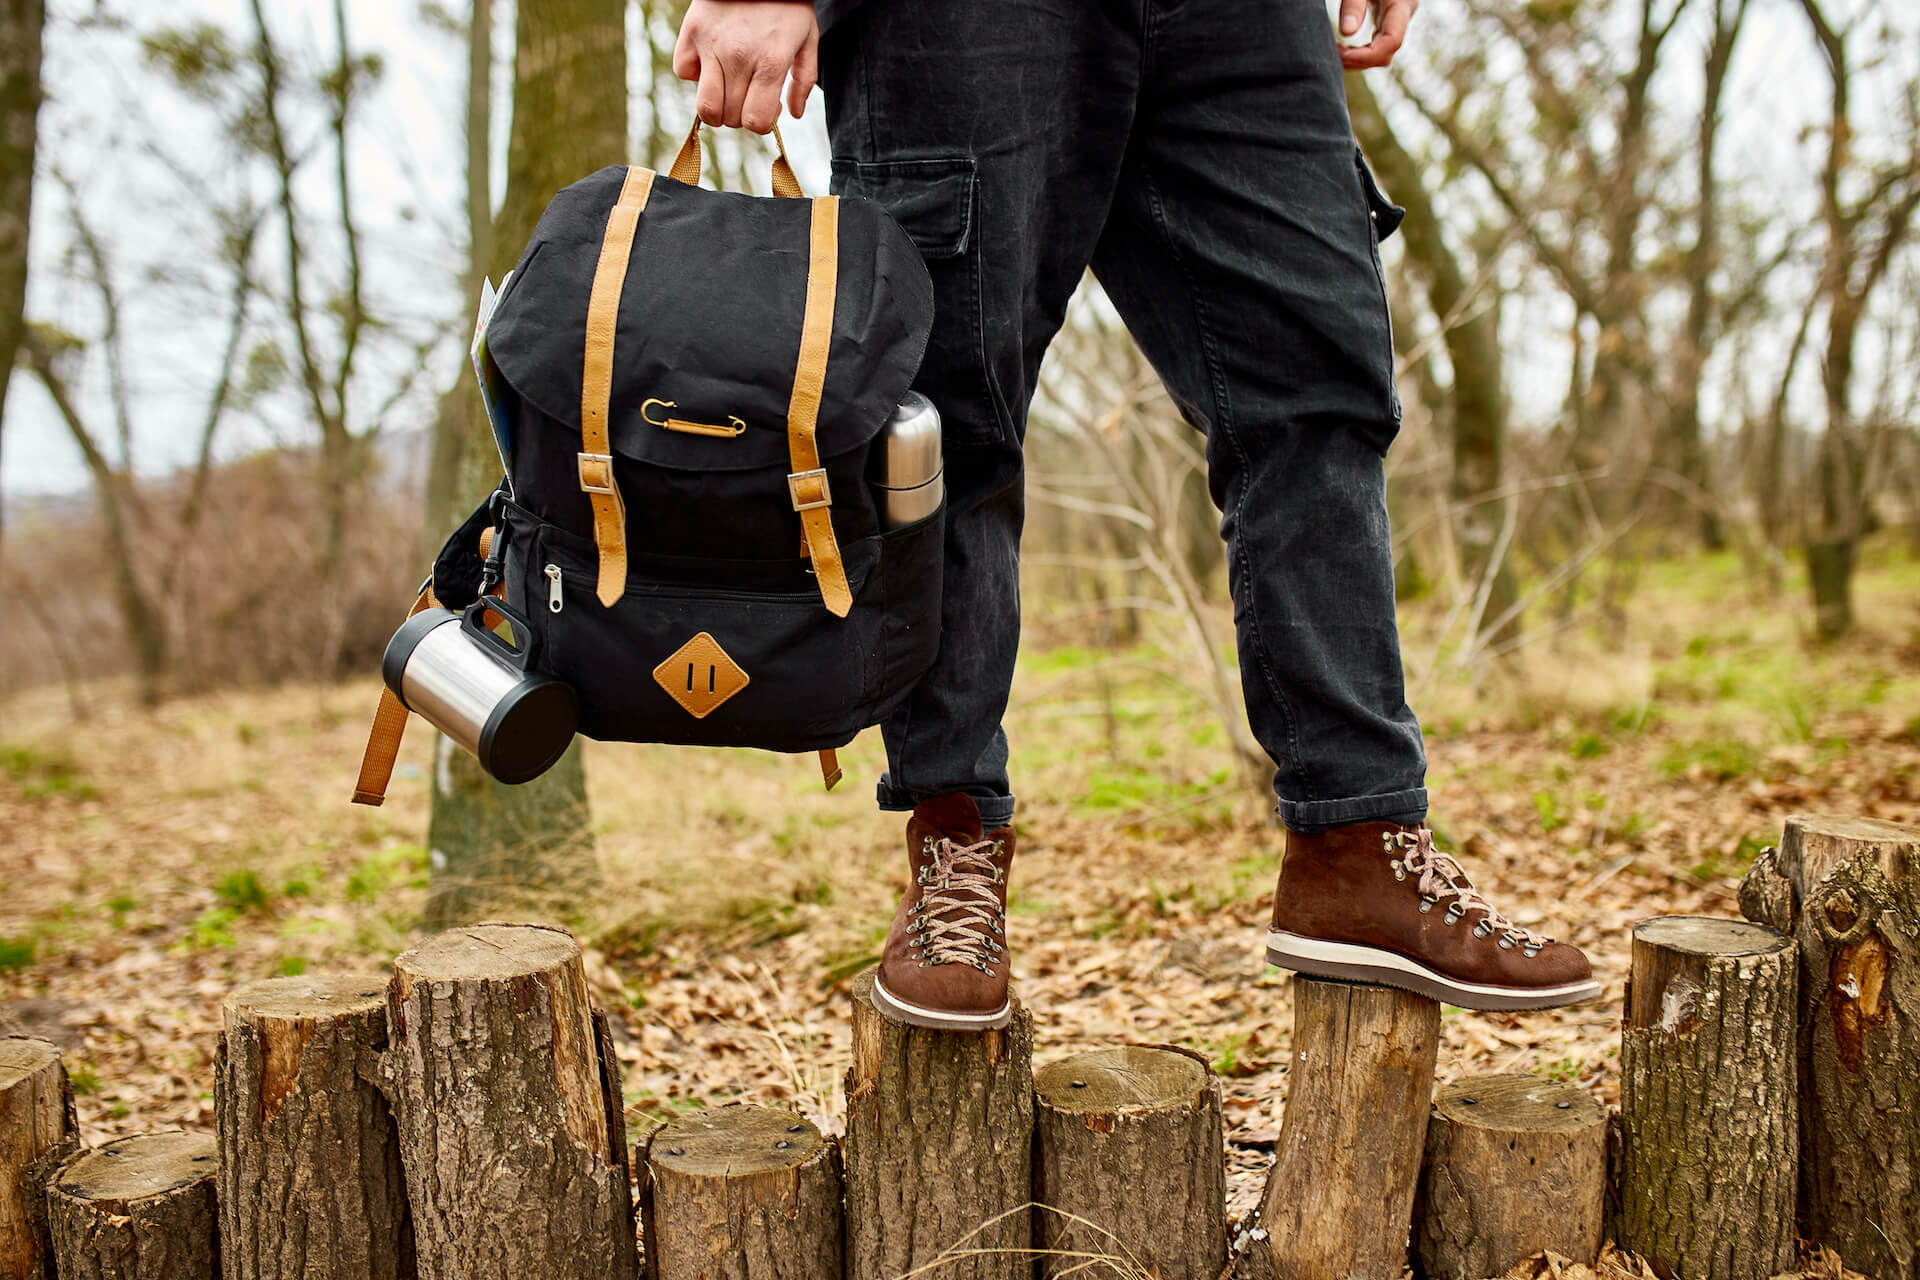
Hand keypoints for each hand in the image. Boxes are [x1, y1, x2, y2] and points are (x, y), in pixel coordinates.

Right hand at [672, 0, 820, 131]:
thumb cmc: (786, 4)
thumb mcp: (807, 39)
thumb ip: (804, 80)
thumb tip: (792, 113)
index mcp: (771, 62)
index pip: (755, 120)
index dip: (761, 123)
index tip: (766, 110)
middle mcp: (738, 57)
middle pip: (731, 118)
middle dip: (741, 116)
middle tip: (749, 96)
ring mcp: (711, 44)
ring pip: (704, 106)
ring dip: (716, 108)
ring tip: (728, 91)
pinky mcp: (691, 31)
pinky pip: (683, 72)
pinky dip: (694, 75)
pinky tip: (710, 63)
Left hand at [1337, 0, 1418, 69]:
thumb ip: (1354, 5)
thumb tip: (1347, 32)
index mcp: (1402, 4)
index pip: (1392, 41)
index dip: (1366, 56)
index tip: (1341, 55)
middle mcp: (1403, 16)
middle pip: (1386, 53)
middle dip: (1358, 61)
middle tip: (1332, 55)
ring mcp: (1397, 21)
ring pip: (1381, 54)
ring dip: (1357, 60)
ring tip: (1334, 53)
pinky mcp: (1388, 22)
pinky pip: (1377, 46)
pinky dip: (1358, 53)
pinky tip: (1342, 49)